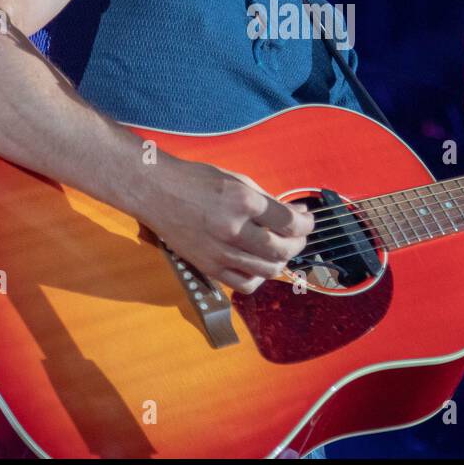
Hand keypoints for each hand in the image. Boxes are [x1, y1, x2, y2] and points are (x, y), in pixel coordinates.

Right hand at [137, 157, 313, 294]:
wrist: (155, 192)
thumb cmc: (196, 181)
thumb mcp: (237, 180)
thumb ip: (268, 200)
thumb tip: (296, 214)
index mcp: (243, 201)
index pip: (289, 222)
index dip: (306, 224)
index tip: (308, 220)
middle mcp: (233, 229)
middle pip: (282, 249)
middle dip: (298, 243)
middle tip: (297, 235)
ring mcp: (220, 252)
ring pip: (268, 270)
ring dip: (282, 261)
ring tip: (281, 249)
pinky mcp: (209, 267)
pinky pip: (245, 284)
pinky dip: (259, 278)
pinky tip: (259, 264)